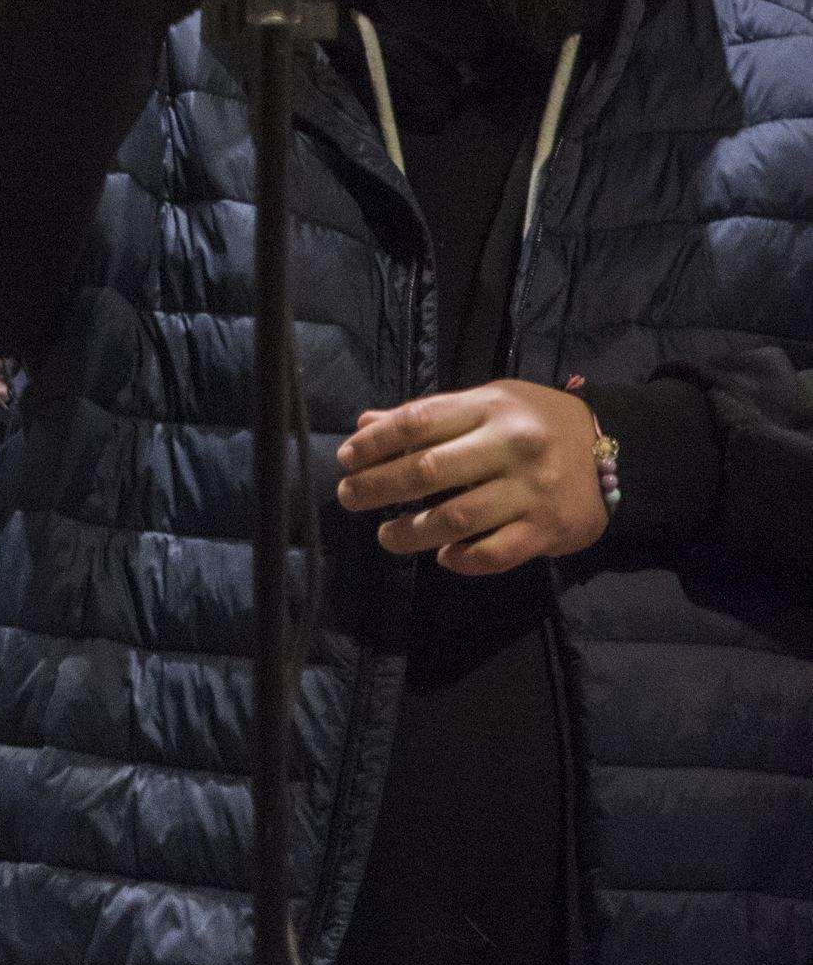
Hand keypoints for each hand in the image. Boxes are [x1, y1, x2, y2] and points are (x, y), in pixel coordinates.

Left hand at [336, 380, 609, 574]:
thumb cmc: (533, 423)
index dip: (373, 443)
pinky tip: (443, 557)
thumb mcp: (485, 405)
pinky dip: (462, 559)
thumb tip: (365, 425)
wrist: (617, 448)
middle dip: (377, 488)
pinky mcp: (550, 528)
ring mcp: (533, 489)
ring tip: (386, 536)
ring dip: (410, 532)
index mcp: (490, 407)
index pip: (417, 422)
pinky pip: (495, 553)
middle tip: (348, 497)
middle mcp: (513, 445)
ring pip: (455, 518)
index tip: (346, 459)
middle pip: (427, 470)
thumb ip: (428, 417)